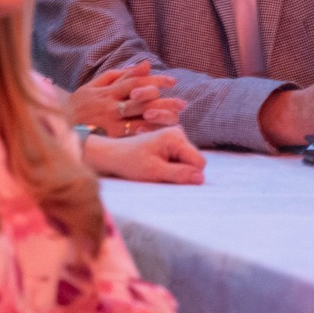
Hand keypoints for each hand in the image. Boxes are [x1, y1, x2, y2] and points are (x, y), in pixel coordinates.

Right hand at [69, 62, 186, 136]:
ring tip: (176, 119)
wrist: (58, 123)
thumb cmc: (81, 102)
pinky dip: (143, 134)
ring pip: (137, 119)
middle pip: (141, 101)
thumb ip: (122, 74)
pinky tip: (158, 135)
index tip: (173, 82)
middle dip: (163, 102)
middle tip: (183, 103)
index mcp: (109, 91)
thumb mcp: (97, 83)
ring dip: (158, 119)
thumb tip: (146, 64)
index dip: (155, 81)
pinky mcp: (108, 137)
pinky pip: (128, 136)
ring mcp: (109, 122)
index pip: (136, 82)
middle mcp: (110, 106)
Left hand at [82, 126, 205, 184]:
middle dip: (182, 172)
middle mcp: (178, 133)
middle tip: (159, 173)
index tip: (168, 177)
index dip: (188, 175)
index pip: (198, 162)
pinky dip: (171, 167)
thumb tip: (201, 179)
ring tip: (156, 169)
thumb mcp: (154, 172)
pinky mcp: (171, 144)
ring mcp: (175, 138)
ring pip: (188, 162)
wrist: (112, 155)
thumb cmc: (130, 163)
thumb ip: (179, 174)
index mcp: (176, 137)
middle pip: (194, 161)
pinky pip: (180, 160)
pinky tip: (156, 166)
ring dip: (176, 170)